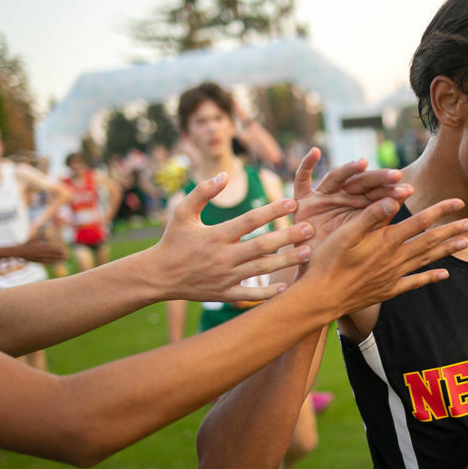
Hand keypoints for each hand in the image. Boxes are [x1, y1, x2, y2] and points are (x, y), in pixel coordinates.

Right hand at [14, 238, 67, 263]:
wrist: (18, 251)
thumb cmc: (26, 244)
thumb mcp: (33, 238)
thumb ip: (39, 234)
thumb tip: (43, 228)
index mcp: (40, 246)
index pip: (51, 248)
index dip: (58, 249)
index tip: (63, 249)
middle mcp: (40, 252)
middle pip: (52, 254)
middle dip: (60, 255)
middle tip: (67, 255)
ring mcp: (39, 257)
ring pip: (50, 259)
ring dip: (57, 259)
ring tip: (63, 259)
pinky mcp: (37, 261)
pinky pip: (46, 263)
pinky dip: (51, 263)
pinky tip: (56, 263)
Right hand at [153, 173, 315, 301]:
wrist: (158, 276)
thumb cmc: (172, 241)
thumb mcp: (182, 212)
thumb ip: (202, 192)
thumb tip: (224, 174)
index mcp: (215, 235)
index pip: (249, 220)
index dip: (272, 211)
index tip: (291, 202)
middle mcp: (223, 256)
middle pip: (261, 246)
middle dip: (287, 237)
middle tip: (309, 228)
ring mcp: (225, 277)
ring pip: (261, 269)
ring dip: (286, 261)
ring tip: (307, 252)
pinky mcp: (224, 294)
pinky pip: (250, 294)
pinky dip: (268, 293)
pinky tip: (286, 286)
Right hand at [293, 149, 410, 247]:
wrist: (310, 265)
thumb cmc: (338, 253)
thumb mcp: (360, 235)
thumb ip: (380, 216)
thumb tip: (406, 199)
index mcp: (357, 204)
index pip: (376, 193)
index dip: (391, 190)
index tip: (408, 190)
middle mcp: (342, 195)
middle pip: (360, 182)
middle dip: (377, 178)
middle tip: (395, 175)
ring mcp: (322, 195)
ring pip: (337, 177)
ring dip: (349, 169)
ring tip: (362, 163)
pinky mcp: (301, 198)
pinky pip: (302, 177)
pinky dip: (307, 164)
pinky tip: (316, 152)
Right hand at [301, 195, 467, 317]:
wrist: (320, 298)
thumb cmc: (327, 261)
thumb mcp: (346, 232)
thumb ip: (372, 214)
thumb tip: (397, 196)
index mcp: (386, 241)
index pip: (420, 222)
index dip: (440, 210)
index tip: (458, 202)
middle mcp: (394, 259)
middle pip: (429, 241)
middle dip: (450, 229)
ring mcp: (393, 276)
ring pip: (426, 260)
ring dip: (446, 250)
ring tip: (465, 242)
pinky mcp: (387, 290)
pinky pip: (414, 283)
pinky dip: (430, 277)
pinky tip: (444, 274)